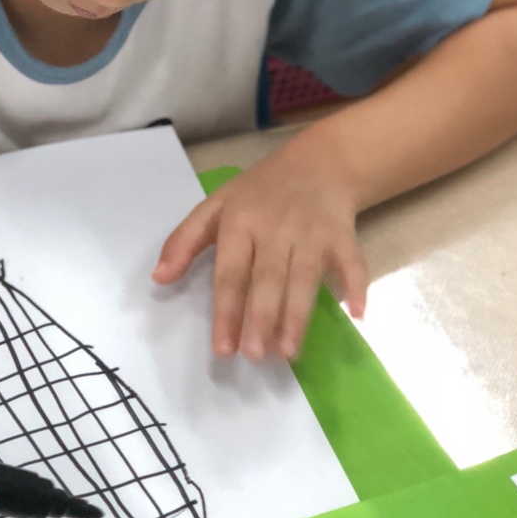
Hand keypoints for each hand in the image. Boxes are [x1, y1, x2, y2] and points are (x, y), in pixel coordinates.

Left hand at [152, 142, 367, 361]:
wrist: (317, 162)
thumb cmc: (259, 192)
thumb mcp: (215, 206)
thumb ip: (184, 241)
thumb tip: (158, 278)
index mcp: (239, 222)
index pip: (230, 273)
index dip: (226, 311)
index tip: (223, 349)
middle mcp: (274, 228)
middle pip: (267, 279)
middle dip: (261, 318)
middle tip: (254, 355)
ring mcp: (310, 231)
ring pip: (304, 277)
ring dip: (297, 314)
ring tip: (288, 352)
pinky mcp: (341, 234)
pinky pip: (350, 261)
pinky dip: (356, 284)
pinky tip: (357, 314)